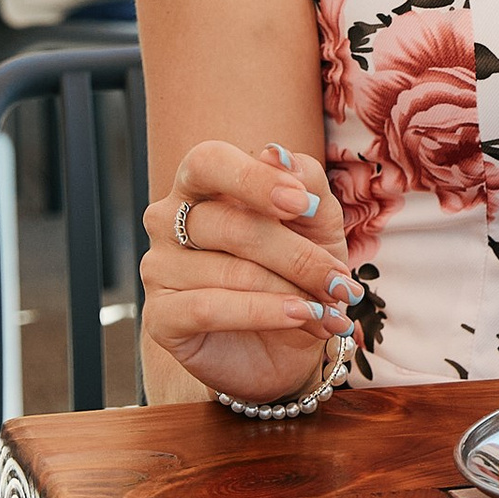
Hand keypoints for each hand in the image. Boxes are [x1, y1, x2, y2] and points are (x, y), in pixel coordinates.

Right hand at [141, 138, 355, 403]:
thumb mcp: (317, 223)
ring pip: (230, 271)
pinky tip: (300, 318)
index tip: (304, 204)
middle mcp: (169, 219)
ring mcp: (159, 267)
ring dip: (292, 293)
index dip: (255, 180)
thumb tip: (276, 152)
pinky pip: (209, 308)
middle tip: (340, 282)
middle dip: (297, 257)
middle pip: (231, 224)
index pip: (209, 161)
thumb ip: (305, 181)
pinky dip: (262, 313)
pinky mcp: (160, 317)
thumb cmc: (295, 270)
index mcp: (201, 183)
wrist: (285, 344)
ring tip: (329, 310)